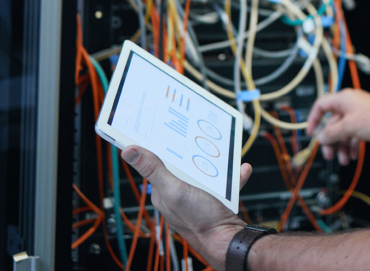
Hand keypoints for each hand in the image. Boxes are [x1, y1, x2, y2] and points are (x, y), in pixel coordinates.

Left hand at [122, 146, 251, 268]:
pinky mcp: (215, 200)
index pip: (156, 163)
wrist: (229, 242)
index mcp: (163, 192)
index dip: (158, 145)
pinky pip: (223, 182)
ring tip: (222, 153)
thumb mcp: (174, 190)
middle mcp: (178, 194)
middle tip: (198, 134)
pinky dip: (232, 175)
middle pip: (182, 164)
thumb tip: (129, 151)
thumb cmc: (200, 221)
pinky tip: (241, 169)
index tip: (163, 127)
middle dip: (192, 150)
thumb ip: (154, 170)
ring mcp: (197, 197)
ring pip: (204, 171)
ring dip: (215, 162)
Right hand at [306, 89, 369, 164]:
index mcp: (343, 99)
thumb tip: (320, 137)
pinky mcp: (367, 122)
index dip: (314, 119)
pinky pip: (353, 134)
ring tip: (343, 159)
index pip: (321, 106)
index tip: (311, 133)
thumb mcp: (349, 127)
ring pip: (343, 131)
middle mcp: (350, 105)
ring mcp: (359, 114)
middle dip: (330, 140)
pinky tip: (353, 155)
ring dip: (342, 146)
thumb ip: (332, 133)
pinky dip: (352, 145)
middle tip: (329, 153)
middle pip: (332, 123)